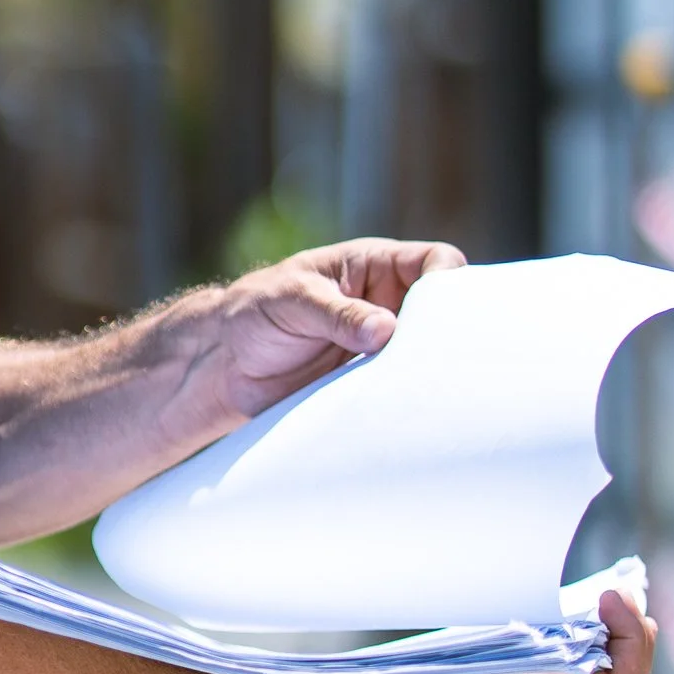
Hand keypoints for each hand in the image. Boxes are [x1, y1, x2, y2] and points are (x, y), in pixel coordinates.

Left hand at [179, 235, 465, 443]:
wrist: (225, 366)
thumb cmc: (255, 313)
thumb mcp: (293, 301)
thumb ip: (337, 314)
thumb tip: (385, 330)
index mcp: (375, 267)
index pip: (434, 263)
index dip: (448, 281)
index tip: (442, 311)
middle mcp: (389, 304)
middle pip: (443, 311)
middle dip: (449, 331)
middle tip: (442, 357)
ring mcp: (385, 346)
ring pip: (428, 354)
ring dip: (428, 370)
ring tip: (424, 387)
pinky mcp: (373, 382)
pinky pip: (404, 388)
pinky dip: (408, 398)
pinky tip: (409, 410)